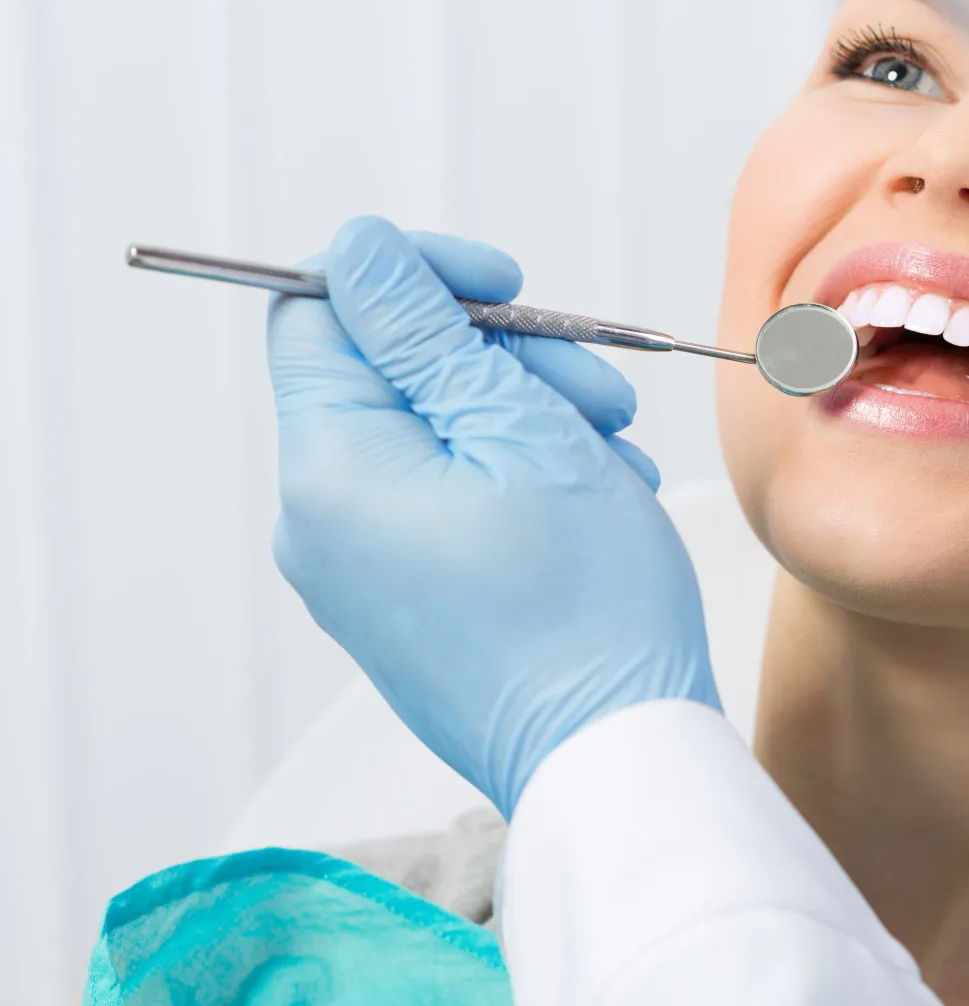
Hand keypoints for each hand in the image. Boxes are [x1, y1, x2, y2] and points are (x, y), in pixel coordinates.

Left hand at [269, 216, 717, 817]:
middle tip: (594, 390)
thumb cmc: (586, 607)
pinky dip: (517, 473)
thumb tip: (356, 251)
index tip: (504, 282)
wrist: (613, 754)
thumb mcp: (522, 430)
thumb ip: (425, 330)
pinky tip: (592, 495)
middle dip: (499, 355)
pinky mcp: (399, 600)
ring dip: (526, 413)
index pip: (320, 309)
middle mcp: (319, 520)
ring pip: (428, 430)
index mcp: (330, 468)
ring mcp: (356, 568)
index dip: (413, 274)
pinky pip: (441, 496)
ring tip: (610, 454)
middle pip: (386, 370)